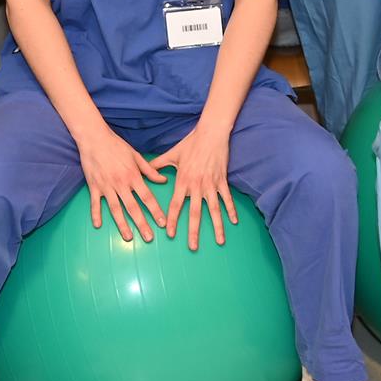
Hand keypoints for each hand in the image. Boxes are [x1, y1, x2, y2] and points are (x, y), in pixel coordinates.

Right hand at [77, 126, 166, 242]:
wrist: (95, 138)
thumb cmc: (117, 146)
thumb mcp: (136, 156)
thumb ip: (150, 170)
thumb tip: (163, 181)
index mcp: (133, 176)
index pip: (147, 197)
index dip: (156, 211)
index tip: (163, 223)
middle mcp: (121, 184)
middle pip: (133, 207)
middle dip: (142, 224)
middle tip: (149, 238)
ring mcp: (107, 186)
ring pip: (116, 209)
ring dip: (122, 224)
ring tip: (129, 237)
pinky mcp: (94, 186)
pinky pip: (95, 203)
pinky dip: (96, 214)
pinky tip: (98, 225)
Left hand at [153, 125, 237, 249]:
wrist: (211, 133)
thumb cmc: (190, 143)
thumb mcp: (172, 154)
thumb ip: (157, 164)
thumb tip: (146, 171)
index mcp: (183, 180)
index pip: (176, 205)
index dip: (173, 220)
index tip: (170, 234)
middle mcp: (197, 185)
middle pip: (195, 213)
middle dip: (193, 231)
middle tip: (193, 247)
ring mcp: (211, 184)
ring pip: (214, 210)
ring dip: (217, 226)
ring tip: (219, 241)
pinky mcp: (222, 181)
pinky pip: (227, 199)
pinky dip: (231, 211)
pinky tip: (234, 222)